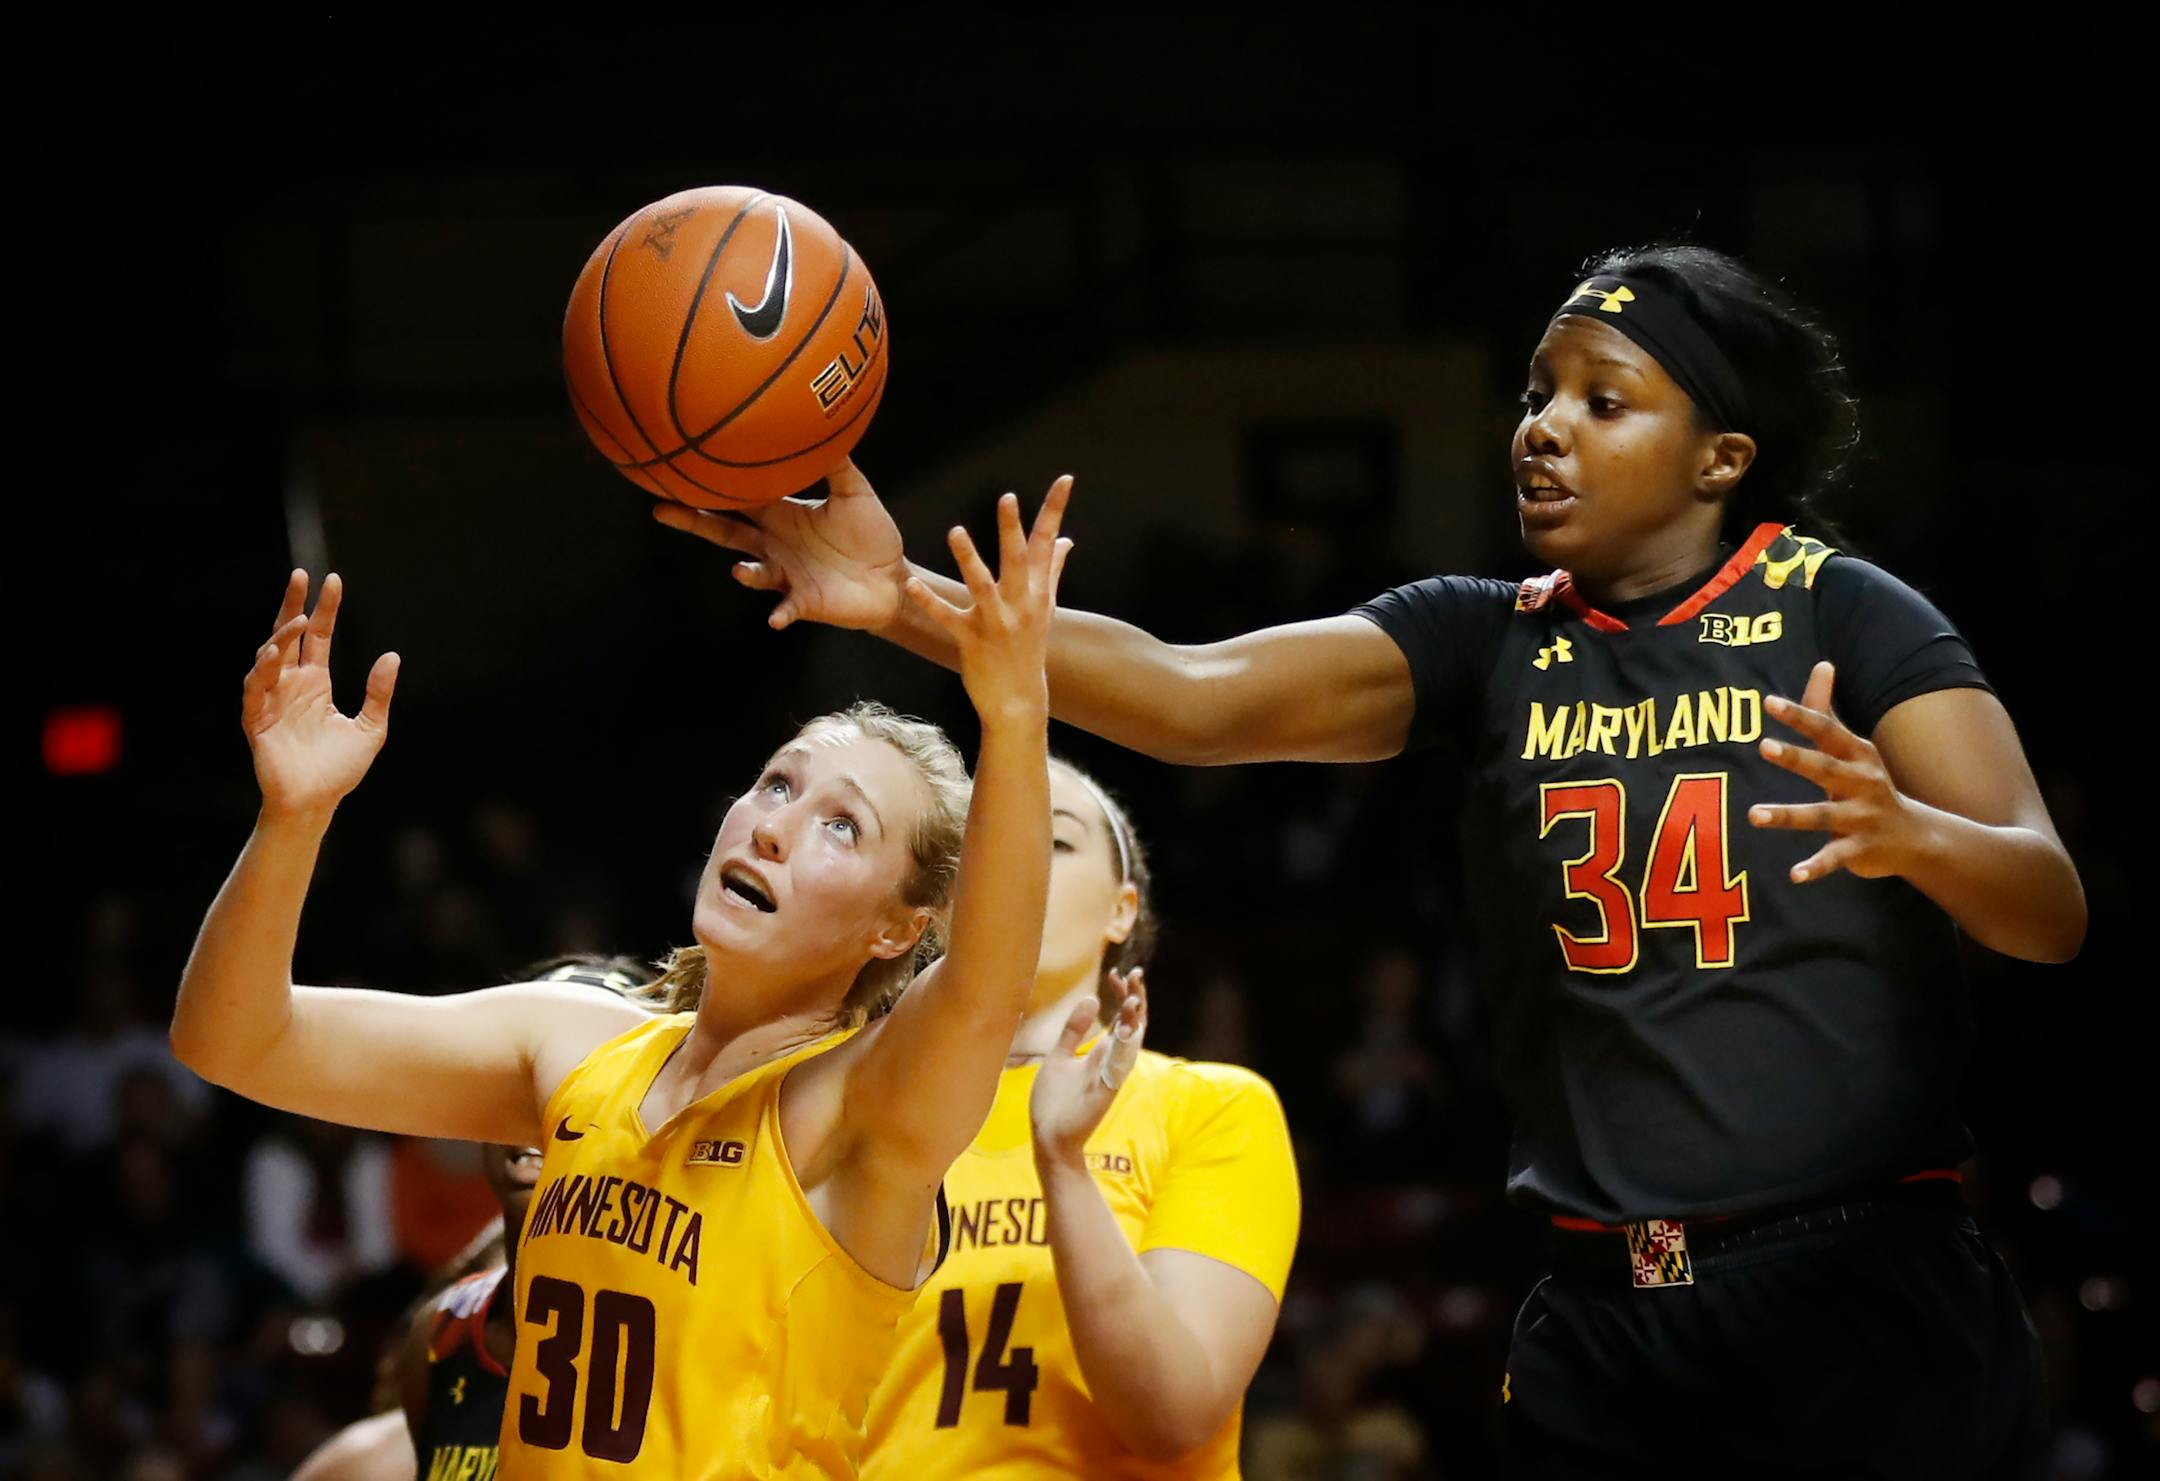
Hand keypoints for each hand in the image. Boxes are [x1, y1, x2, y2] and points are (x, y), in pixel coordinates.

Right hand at [242, 571, 399, 820]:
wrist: (317, 802)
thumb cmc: (340, 770)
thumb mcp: (371, 727)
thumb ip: (379, 693)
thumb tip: (392, 656)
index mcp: (316, 684)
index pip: (319, 637)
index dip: (325, 609)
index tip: (332, 580)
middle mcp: (291, 686)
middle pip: (288, 636)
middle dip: (292, 605)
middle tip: (301, 576)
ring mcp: (271, 701)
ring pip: (269, 658)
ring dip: (281, 638)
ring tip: (297, 621)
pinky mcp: (256, 720)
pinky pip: (254, 690)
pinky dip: (262, 672)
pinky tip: (274, 656)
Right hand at [650, 458, 908, 631]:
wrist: (893, 578)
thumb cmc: (871, 534)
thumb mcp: (855, 493)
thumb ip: (836, 464)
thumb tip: (824, 423)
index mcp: (781, 515)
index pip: (739, 497)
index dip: (712, 485)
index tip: (679, 470)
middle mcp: (774, 544)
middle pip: (726, 531)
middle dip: (695, 521)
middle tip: (662, 509)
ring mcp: (786, 575)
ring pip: (754, 571)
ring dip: (746, 573)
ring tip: (739, 572)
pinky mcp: (804, 602)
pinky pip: (787, 607)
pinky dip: (781, 612)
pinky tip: (776, 618)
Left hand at [905, 480, 1071, 728]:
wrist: (1019, 700)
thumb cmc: (1029, 648)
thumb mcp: (1046, 608)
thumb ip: (1054, 569)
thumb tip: (1067, 539)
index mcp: (1038, 591)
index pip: (1049, 543)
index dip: (1055, 509)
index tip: (1064, 478)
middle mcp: (1021, 604)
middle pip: (1018, 560)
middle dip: (1012, 529)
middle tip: (1007, 498)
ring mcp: (997, 623)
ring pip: (983, 586)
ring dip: (969, 559)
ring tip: (955, 532)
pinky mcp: (972, 641)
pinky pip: (947, 618)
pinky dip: (929, 601)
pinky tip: (913, 583)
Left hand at [1031, 971, 1145, 1164]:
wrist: (1048, 1138)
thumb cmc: (1055, 1102)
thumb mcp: (1060, 1057)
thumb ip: (1074, 1031)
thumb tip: (1091, 999)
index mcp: (1102, 1053)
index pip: (1122, 1017)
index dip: (1123, 995)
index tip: (1115, 975)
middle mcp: (1111, 1061)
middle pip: (1134, 1025)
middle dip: (1136, 1000)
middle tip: (1134, 975)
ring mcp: (1110, 1075)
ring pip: (1132, 1043)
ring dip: (1134, 1019)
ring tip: (1132, 996)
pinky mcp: (1105, 1090)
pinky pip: (1119, 1066)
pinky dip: (1123, 1046)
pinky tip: (1122, 1026)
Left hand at [1750, 661, 1924, 882]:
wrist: (1915, 836)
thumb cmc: (1868, 784)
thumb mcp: (1852, 747)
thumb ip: (1827, 711)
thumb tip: (1822, 664)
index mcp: (1855, 754)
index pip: (1825, 730)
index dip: (1798, 716)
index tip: (1768, 703)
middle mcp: (1859, 782)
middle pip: (1824, 768)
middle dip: (1795, 757)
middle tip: (1763, 746)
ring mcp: (1860, 817)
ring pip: (1820, 816)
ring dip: (1788, 815)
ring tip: (1753, 815)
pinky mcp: (1859, 849)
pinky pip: (1834, 858)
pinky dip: (1815, 867)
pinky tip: (1793, 875)